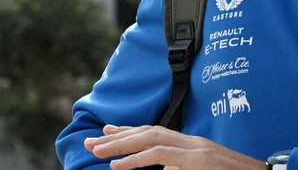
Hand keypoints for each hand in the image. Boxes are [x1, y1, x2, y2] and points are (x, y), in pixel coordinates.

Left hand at [84, 124, 267, 169]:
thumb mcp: (206, 168)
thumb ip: (184, 165)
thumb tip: (165, 169)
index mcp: (193, 145)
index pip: (155, 132)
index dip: (128, 131)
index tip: (104, 132)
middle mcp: (194, 145)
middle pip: (151, 133)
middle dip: (118, 138)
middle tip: (91, 144)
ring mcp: (199, 155)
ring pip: (156, 144)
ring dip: (125, 149)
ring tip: (102, 156)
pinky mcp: (203, 165)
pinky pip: (170, 162)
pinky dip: (146, 163)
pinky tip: (125, 167)